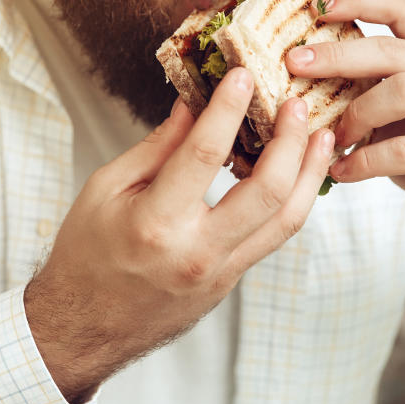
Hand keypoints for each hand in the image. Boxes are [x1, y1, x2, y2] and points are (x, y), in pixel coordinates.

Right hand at [25, 68, 334, 403]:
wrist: (82, 328)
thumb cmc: (84, 256)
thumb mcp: (103, 191)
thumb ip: (155, 149)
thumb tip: (193, 107)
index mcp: (155, 224)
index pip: (204, 154)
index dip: (228, 108)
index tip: (242, 75)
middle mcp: (196, 252)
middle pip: (267, 190)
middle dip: (291, 140)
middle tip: (297, 105)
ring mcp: (218, 274)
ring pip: (286, 220)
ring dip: (310, 174)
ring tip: (322, 137)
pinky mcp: (228, 283)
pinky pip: (271, 238)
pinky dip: (290, 201)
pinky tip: (297, 175)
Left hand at [286, 0, 404, 281]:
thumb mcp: (397, 106)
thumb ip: (368, 81)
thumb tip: (299, 64)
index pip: (402, 7)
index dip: (358, 1)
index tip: (316, 6)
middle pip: (393, 51)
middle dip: (337, 56)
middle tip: (295, 65)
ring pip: (404, 92)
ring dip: (356, 115)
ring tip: (332, 139)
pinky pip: (404, 151)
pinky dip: (364, 161)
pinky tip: (341, 171)